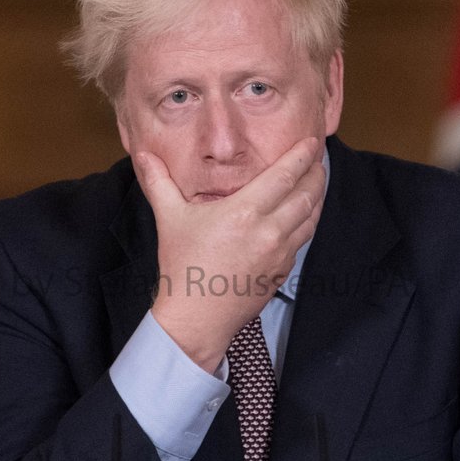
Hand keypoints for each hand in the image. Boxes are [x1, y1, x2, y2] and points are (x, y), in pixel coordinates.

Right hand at [134, 137, 326, 371]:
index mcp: (244, 212)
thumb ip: (159, 182)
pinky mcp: (282, 271)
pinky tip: (303, 214)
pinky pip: (303, 240)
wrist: (196, 319)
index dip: (302, 156)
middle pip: (307, 194)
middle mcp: (269, 231)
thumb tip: (142, 154)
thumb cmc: (183, 267)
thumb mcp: (169, 218)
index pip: (285, 176)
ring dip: (317, 196)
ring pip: (311, 217)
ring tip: (316, 181)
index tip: (312, 141)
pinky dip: (308, 221)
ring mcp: (280, 254)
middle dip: (316, 172)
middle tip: (317, 157)